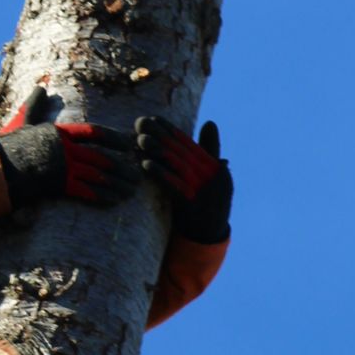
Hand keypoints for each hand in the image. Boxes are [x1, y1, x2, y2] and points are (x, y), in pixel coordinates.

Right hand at [0, 90, 140, 209]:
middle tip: (137, 173)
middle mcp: (63, 148)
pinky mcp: (57, 185)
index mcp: (58, 131)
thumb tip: (40, 88)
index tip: (127, 143)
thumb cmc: (4, 146)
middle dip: (121, 166)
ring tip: (130, 190)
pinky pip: (86, 191)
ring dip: (116, 184)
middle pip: (101, 156)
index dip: (113, 138)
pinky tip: (113, 201)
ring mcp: (61, 167)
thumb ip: (34, 106)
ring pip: (97, 175)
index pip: (93, 132)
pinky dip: (101, 197)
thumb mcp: (22, 122)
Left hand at [136, 116, 233, 242]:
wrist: (208, 236)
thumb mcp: (208, 176)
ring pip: (177, 165)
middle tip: (141, 122)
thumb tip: (210, 122)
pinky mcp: (193, 205)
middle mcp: (212, 175)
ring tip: (141, 139)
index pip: (188, 143)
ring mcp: (204, 190)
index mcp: (214, 166)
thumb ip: (209, 150)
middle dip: (160, 135)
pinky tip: (145, 164)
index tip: (152, 117)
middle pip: (181, 151)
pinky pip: (174, 186)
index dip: (169, 129)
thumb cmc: (203, 202)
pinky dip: (160, 174)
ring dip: (158, 151)